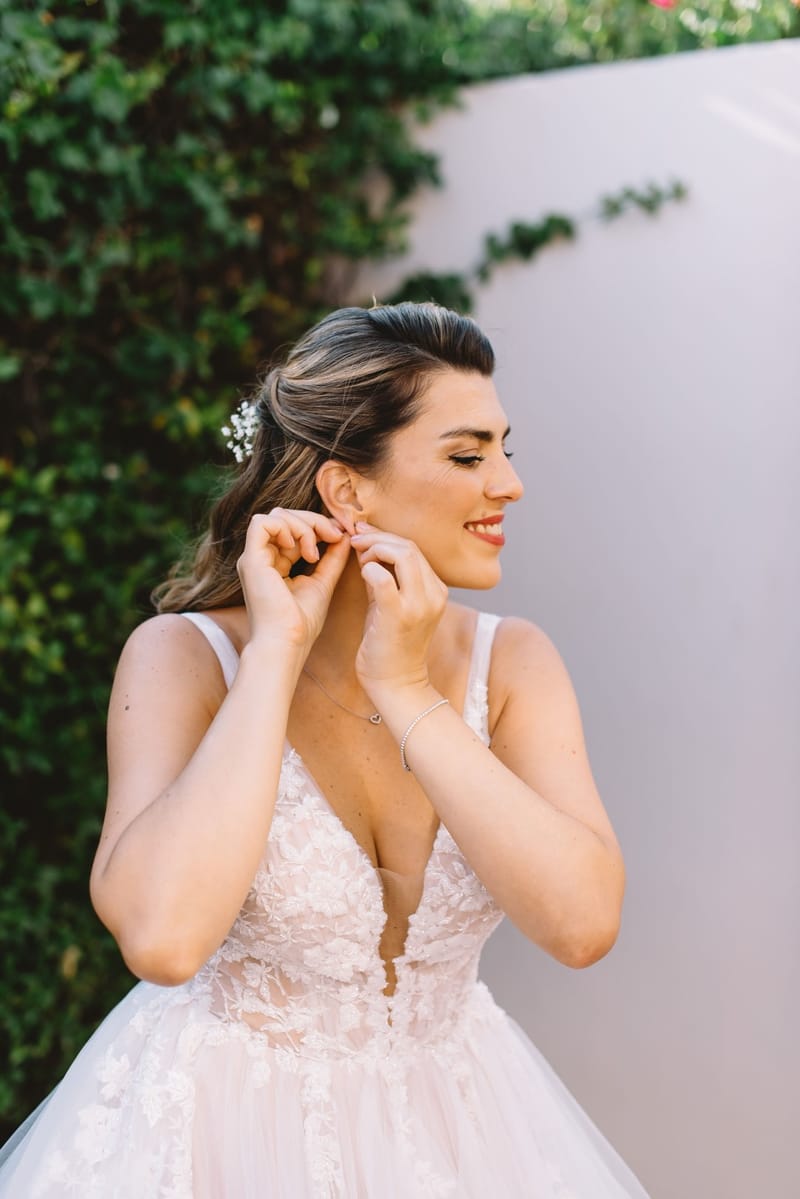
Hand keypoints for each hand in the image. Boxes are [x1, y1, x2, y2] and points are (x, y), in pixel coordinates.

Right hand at [237, 509, 349, 648]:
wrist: (287, 644)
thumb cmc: (301, 624)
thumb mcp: (323, 582)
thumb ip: (332, 558)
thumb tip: (344, 534)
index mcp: (275, 563)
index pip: (294, 528)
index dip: (318, 525)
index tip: (340, 535)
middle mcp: (261, 557)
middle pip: (285, 516)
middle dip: (314, 521)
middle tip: (334, 536)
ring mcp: (254, 557)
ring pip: (276, 515)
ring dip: (304, 525)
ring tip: (314, 553)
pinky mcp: (250, 559)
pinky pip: (262, 523)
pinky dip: (286, 528)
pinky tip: (301, 551)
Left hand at [350, 522, 447, 697]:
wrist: (396, 683)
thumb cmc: (390, 644)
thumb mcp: (391, 603)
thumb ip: (384, 574)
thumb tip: (366, 545)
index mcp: (436, 589)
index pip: (413, 548)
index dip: (385, 536)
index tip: (363, 534)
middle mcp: (433, 594)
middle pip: (408, 546)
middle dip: (377, 538)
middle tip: (355, 540)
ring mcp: (419, 605)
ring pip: (402, 554)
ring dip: (374, 549)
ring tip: (359, 557)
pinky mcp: (399, 615)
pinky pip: (384, 578)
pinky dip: (369, 568)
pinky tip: (361, 573)